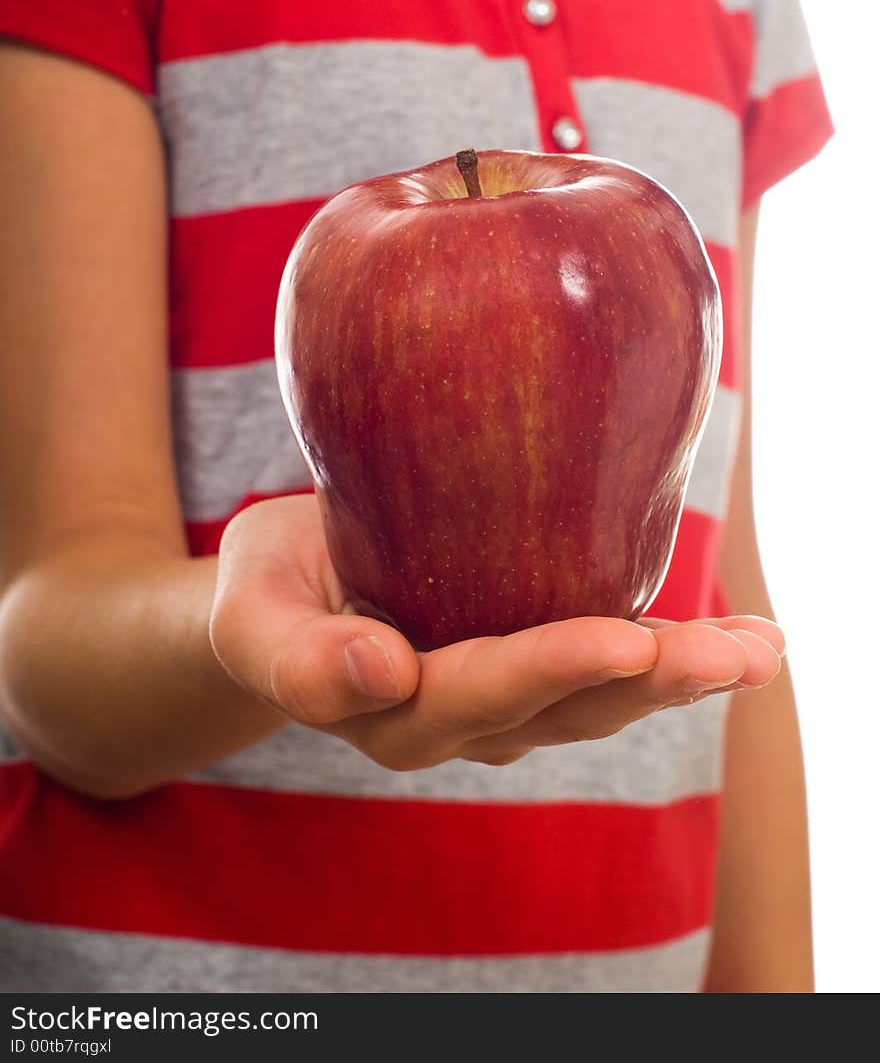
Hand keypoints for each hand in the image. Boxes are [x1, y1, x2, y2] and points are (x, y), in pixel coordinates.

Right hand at [209, 495, 783, 770]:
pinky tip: (739, 636)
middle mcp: (461, 723)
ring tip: (761, 647)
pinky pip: (611, 671)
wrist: (281, 600)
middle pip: (568, 708)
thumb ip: (295, 655)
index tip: (621, 638)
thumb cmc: (264, 590)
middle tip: (737, 654)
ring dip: (686, 675)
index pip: (481, 693)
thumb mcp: (251, 611)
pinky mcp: (533, 669)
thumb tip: (380, 672)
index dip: (552, 668)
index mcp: (392, 713)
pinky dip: (676, 655)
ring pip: (604, 700)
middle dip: (655, 680)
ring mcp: (505, 705)